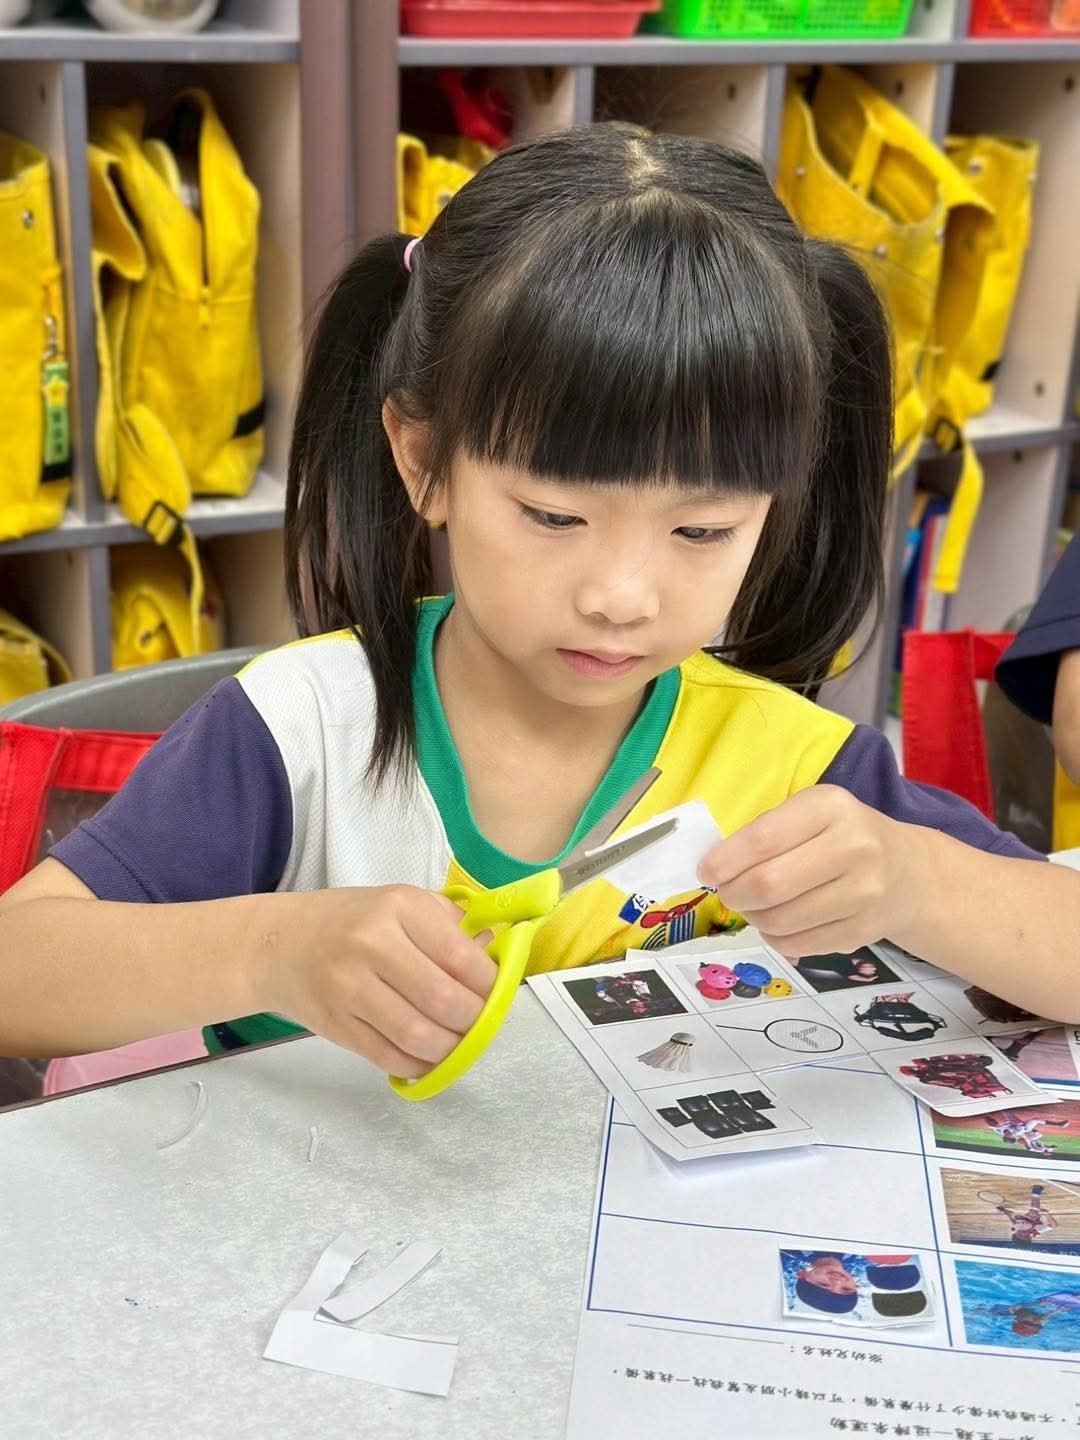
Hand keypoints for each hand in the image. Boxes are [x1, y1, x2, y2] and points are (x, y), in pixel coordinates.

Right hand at [254, 886, 496, 1077]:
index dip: (489, 984)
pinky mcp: (334, 1024)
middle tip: (479, 1023)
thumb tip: (497, 954)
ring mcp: (348, 986)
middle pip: (443, 999)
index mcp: (398, 907)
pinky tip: (427, 1057)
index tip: (495, 993)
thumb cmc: (351, 922)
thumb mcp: (400, 904)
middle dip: (473, 1021)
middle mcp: (371, 943)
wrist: (279, 944)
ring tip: (457, 1043)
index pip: (460, 955)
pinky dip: (418, 1065)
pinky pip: (388, 1057)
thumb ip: (450, 926)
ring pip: (418, 1035)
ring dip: (449, 1049)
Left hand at [696, 786, 928, 957]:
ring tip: (753, 906)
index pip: (765, 838)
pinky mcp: (864, 932)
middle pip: (770, 883)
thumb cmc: (841, 835)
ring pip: (781, 919)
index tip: (706, 871)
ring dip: (753, 917)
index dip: (725, 860)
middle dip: (734, 893)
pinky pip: (798, 944)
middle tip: (727, 892)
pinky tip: (777, 923)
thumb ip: (765, 834)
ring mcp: (864, 893)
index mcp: (832, 807)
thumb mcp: (809, 814)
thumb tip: (714, 870)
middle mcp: (854, 847)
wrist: (906, 871)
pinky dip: (774, 938)